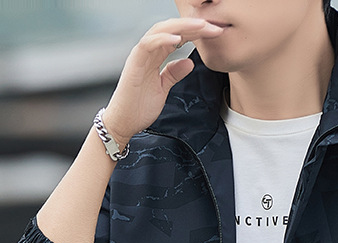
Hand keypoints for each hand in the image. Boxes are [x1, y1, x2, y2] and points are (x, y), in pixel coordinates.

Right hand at [102, 18, 224, 142]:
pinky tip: (178, 38)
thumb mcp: (163, 88)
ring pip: (160, 30)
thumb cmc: (139, 107)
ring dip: (181, 26)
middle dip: (193, 26)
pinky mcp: (134, 62)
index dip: (195, 32)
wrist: (124, 122)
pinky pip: (148, 44)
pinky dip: (163, 39)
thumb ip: (174, 73)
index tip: (213, 33)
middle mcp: (147, 51)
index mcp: (155, 56)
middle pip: (171, 29)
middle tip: (213, 26)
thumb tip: (189, 63)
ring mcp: (140, 55)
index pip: (177, 37)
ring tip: (200, 26)